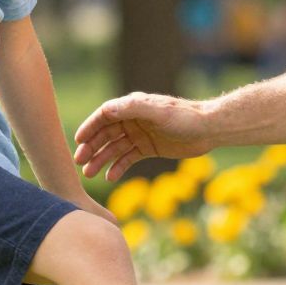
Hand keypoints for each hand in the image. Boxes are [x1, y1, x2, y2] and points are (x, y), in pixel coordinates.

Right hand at [73, 93, 217, 181]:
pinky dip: (118, 167)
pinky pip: (128, 158)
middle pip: (106, 134)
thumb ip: (132, 109)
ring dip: (101, 160)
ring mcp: (140, 135)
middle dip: (91, 147)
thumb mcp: (158, 112)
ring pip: (115, 148)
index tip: (78, 141)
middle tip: (80, 162)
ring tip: (90, 174)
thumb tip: (106, 110)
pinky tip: (110, 177)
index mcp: (132, 107)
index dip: (90, 127)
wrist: (208, 129)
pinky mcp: (148, 148)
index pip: (104, 116)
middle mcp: (133, 120)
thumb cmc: (184, 117)